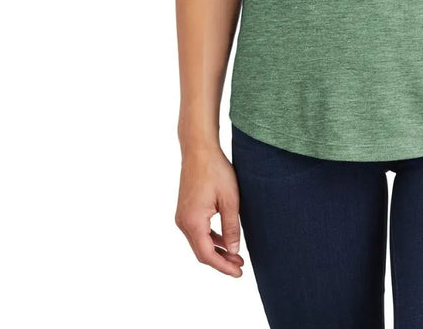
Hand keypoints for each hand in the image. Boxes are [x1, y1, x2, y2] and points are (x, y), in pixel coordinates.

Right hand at [175, 145, 245, 277]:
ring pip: (199, 243)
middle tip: (240, 266)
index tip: (239, 272)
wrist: (199, 150)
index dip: (223, 267)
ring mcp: (182, 217)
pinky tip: (224, 240)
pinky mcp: (185, 210)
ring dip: (216, 251)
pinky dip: (211, 239)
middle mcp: (183, 223)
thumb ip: (231, 227)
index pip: (207, 255)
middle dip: (221, 261)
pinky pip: (197, 232)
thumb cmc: (216, 170)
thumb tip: (233, 251)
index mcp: (193, 222)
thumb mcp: (230, 200)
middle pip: (201, 252)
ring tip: (236, 256)